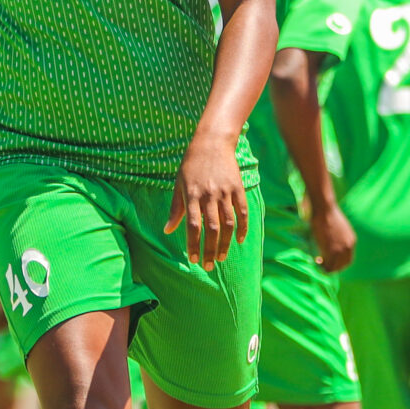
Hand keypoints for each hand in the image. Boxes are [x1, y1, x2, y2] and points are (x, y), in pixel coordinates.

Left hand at [165, 131, 248, 269]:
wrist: (212, 142)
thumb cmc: (191, 164)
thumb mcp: (179, 183)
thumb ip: (175, 208)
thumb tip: (167, 231)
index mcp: (192, 194)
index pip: (192, 226)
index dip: (193, 244)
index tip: (194, 260)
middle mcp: (209, 195)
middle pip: (211, 228)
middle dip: (210, 250)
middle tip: (209, 266)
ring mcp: (225, 192)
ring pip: (228, 223)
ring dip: (225, 243)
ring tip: (221, 257)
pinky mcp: (237, 188)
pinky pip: (242, 212)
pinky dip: (242, 227)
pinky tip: (239, 240)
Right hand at [310, 201, 356, 273]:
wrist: (324, 209)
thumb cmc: (327, 214)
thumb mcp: (338, 227)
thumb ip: (338, 237)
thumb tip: (330, 242)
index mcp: (351, 240)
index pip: (348, 259)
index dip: (339, 262)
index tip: (329, 260)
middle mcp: (348, 247)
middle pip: (343, 265)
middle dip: (333, 267)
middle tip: (322, 263)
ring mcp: (341, 250)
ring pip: (335, 267)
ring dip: (326, 267)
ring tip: (317, 262)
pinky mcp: (332, 251)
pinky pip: (328, 265)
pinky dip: (321, 266)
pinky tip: (315, 260)